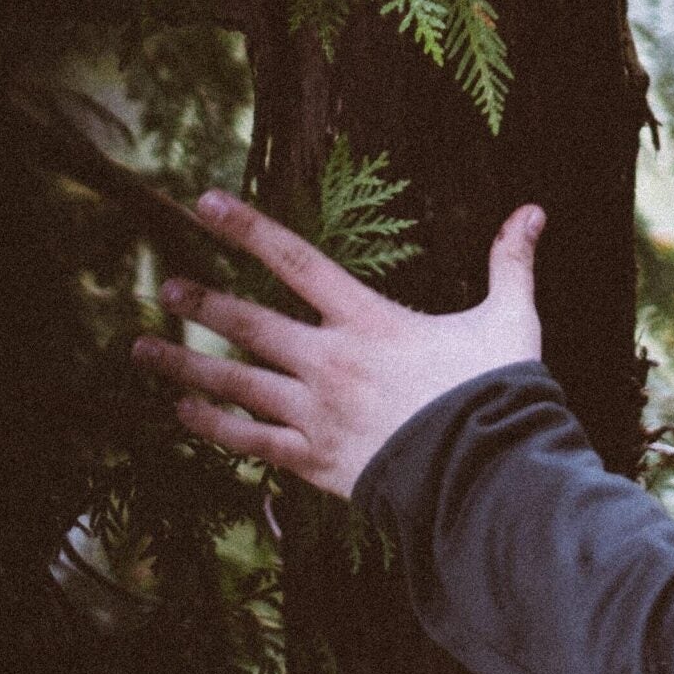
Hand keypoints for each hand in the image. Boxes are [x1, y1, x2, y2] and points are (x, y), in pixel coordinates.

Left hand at [132, 188, 545, 499]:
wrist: (481, 471)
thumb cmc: (495, 391)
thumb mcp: (510, 319)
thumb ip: (511, 263)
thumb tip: (533, 209)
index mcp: (369, 320)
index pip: (297, 260)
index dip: (247, 227)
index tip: (205, 203)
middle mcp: (330, 360)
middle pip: (250, 324)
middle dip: (203, 302)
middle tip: (164, 286)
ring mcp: (315, 412)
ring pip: (235, 384)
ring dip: (185, 364)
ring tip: (140, 349)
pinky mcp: (312, 459)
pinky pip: (248, 441)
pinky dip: (211, 425)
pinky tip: (181, 413)